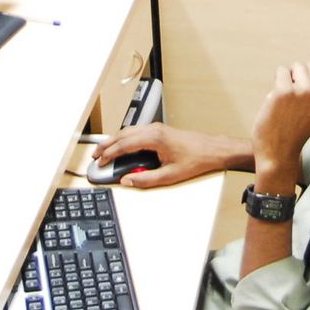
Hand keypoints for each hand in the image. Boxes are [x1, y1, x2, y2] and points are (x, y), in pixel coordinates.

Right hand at [92, 123, 247, 189]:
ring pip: (128, 131)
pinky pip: (136, 131)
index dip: (109, 154)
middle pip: (123, 135)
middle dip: (107, 145)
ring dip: (115, 140)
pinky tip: (121, 145)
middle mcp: (154, 129)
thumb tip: (128, 180)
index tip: (100, 162)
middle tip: (96, 156)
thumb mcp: (170, 175)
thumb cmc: (196, 160)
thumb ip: (146, 179)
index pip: (124, 145)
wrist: (213, 150)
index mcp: (154, 138)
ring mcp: (157, 128)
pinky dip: (124, 138)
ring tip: (104, 151)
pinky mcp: (160, 130)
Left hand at [252, 53, 309, 178]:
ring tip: (289, 98)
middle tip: (297, 94)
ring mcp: (304, 91)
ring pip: (297, 65)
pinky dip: (278, 81)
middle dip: (303, 72)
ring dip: (290, 77)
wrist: (279, 151)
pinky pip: (282, 70)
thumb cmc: (299, 126)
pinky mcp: (284, 91)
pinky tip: (278, 98)